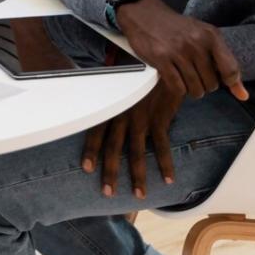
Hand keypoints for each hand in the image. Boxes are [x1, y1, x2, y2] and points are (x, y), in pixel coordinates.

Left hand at [80, 74, 183, 198]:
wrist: (160, 59)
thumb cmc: (138, 68)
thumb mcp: (118, 79)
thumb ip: (110, 94)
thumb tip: (98, 100)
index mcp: (111, 105)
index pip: (96, 130)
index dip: (91, 150)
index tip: (87, 169)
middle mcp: (123, 114)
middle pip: (113, 148)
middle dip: (110, 172)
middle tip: (107, 192)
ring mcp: (141, 119)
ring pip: (136, 152)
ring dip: (137, 175)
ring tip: (138, 194)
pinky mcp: (160, 119)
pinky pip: (162, 146)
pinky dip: (165, 164)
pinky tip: (168, 179)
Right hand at [115, 0, 248, 101]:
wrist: (145, 13)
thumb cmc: (177, 28)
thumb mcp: (203, 36)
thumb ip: (224, 63)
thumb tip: (243, 95)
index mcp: (211, 36)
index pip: (231, 70)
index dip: (231, 83)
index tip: (227, 85)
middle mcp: (196, 43)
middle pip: (212, 84)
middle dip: (205, 84)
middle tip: (196, 75)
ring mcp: (178, 51)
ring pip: (195, 89)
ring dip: (191, 89)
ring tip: (185, 77)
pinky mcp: (161, 59)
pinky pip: (177, 88)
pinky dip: (177, 88)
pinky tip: (174, 78)